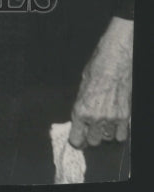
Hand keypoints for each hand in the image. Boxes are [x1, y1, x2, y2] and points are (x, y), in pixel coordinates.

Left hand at [69, 16, 132, 147]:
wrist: (115, 60)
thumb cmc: (97, 68)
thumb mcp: (82, 86)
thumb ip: (81, 104)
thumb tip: (80, 117)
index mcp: (81, 109)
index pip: (77, 138)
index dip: (77, 140)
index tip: (78, 139)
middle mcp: (95, 117)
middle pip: (93, 141)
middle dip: (91, 135)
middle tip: (91, 127)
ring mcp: (112, 119)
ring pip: (107, 138)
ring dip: (105, 132)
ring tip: (103, 121)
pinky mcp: (125, 117)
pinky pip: (121, 135)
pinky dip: (118, 131)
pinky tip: (114, 122)